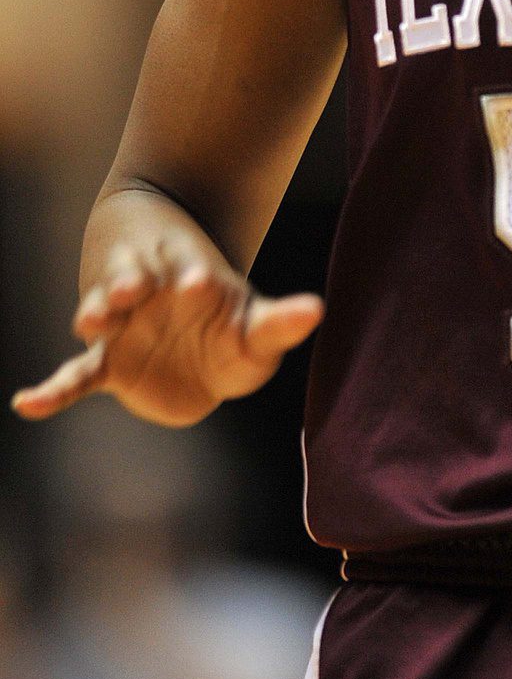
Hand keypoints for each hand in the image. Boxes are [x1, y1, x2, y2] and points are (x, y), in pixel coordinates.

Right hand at [10, 241, 324, 426]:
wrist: (187, 326)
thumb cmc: (228, 321)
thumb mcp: (256, 323)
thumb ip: (281, 322)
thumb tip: (316, 310)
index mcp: (192, 279)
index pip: (192, 274)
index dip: (193, 279)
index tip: (197, 283)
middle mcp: (151, 295)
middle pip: (133, 283)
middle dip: (129, 283)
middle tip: (131, 287)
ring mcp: (124, 327)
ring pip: (100, 314)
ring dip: (96, 314)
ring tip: (92, 320)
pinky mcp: (107, 365)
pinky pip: (75, 377)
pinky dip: (52, 392)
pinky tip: (26, 404)